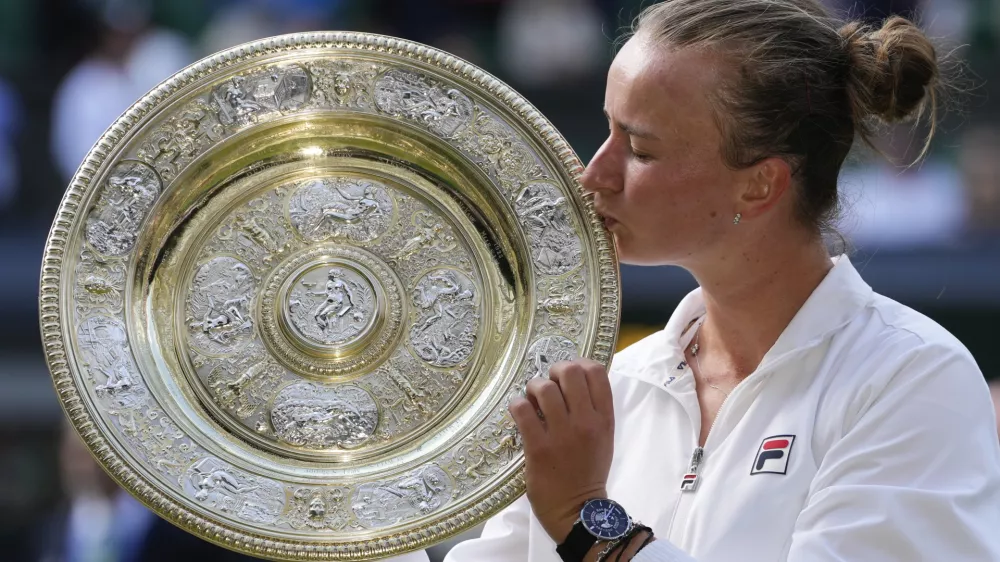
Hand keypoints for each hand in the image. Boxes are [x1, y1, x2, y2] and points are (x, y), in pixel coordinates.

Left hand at [508, 358, 614, 543]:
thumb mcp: (603, 438)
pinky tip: (521, 414)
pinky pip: (522, 409)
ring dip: (533, 388)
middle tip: (548, 386)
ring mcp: (561, 434)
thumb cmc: (588, 472)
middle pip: (570, 372)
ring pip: (544, 387)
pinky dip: (517, 405)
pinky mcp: (537, 446)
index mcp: (604, 419)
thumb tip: (573, 380)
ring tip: (532, 401)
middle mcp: (585, 422)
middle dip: (554, 372)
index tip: (567, 374)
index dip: (578, 364)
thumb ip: (593, 410)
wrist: (577, 511)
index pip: (595, 372)